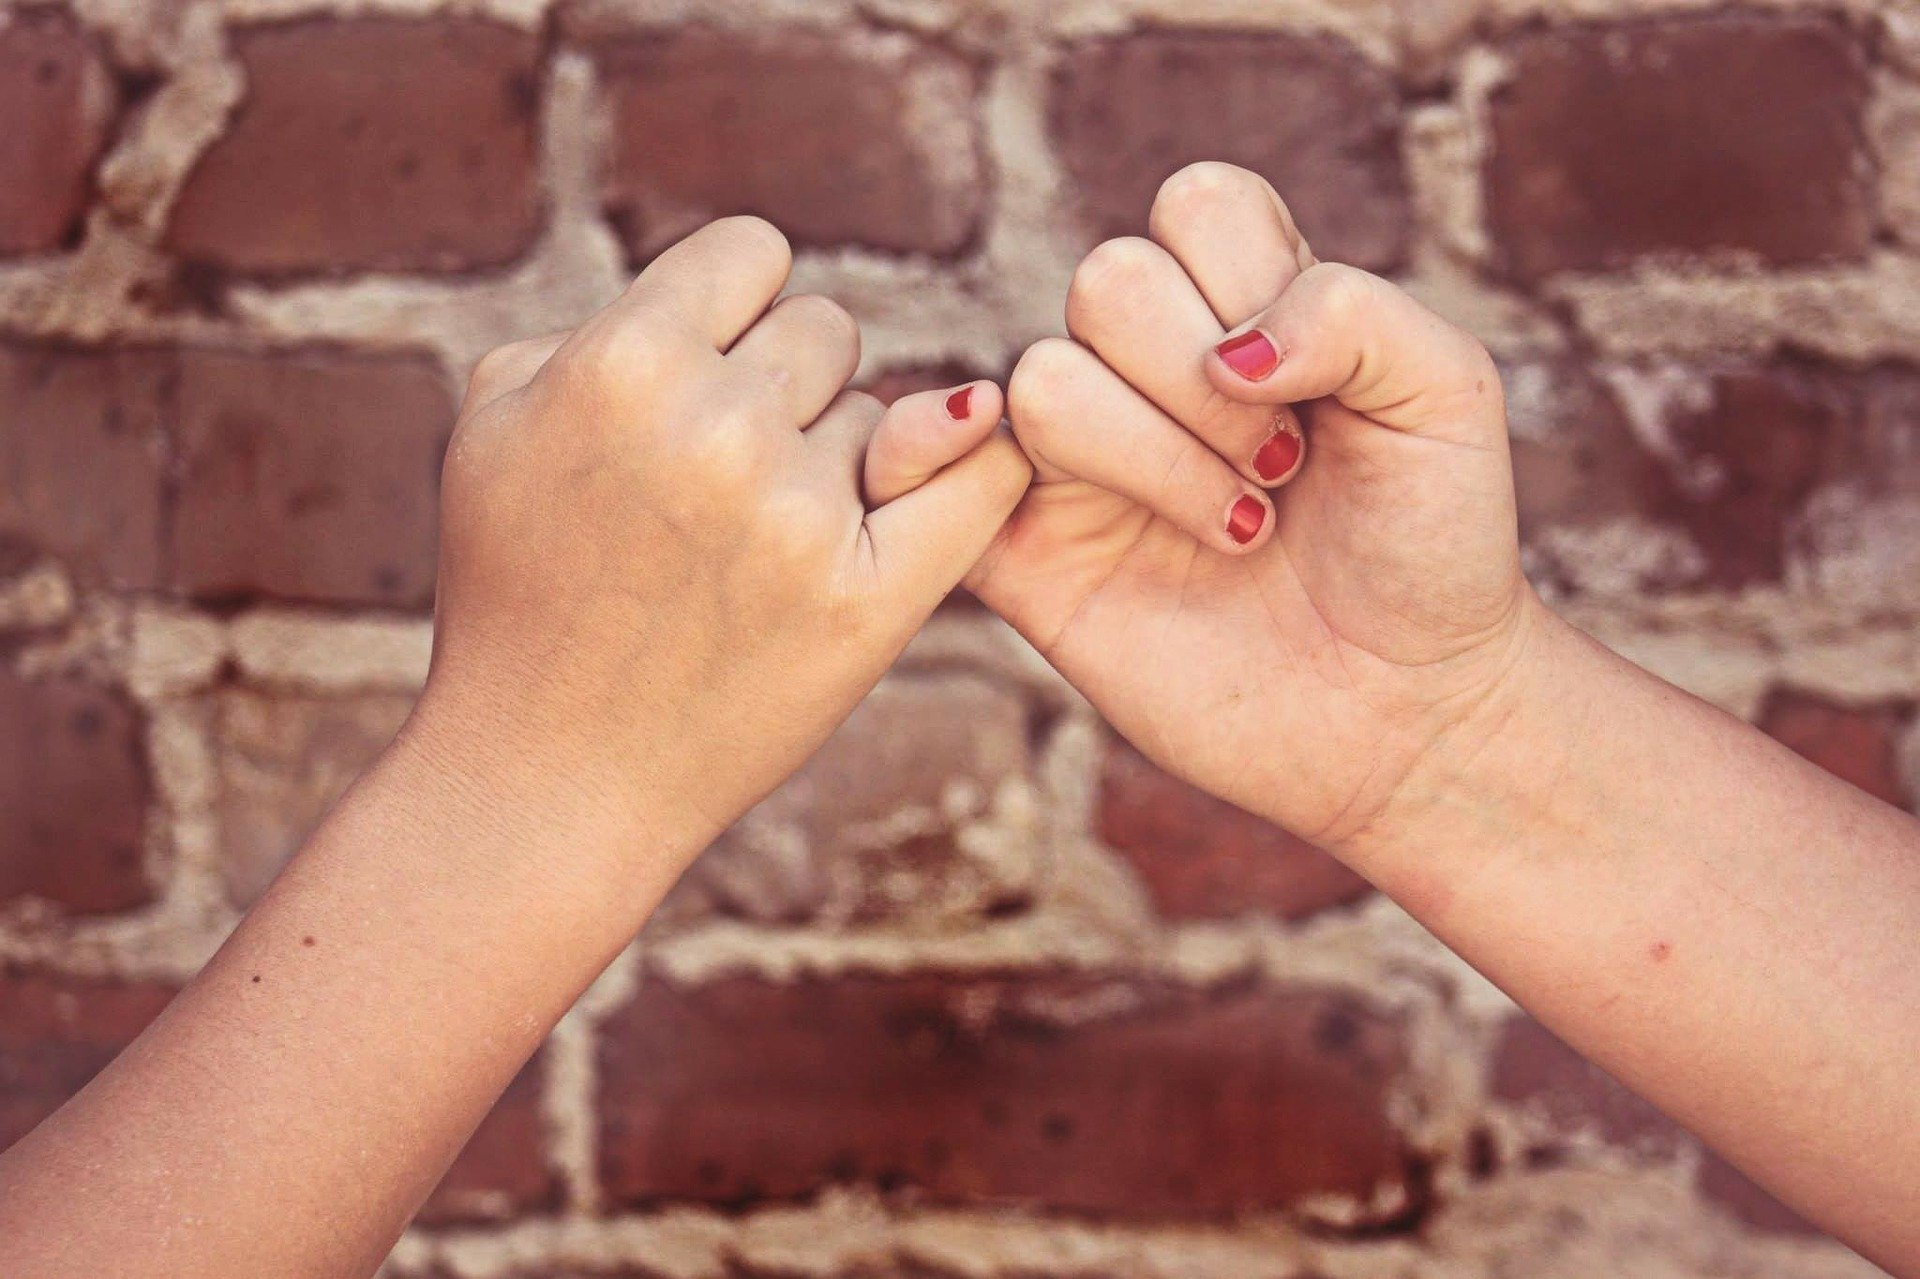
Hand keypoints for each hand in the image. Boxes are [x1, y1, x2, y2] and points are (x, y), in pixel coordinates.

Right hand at [420, 216, 1028, 860]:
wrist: (547, 772)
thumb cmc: (518, 591)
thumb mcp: (492, 424)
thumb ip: (595, 324)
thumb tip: (734, 285)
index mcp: (622, 364)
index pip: (755, 254)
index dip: (736, 311)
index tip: (714, 369)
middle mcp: (717, 426)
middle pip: (826, 330)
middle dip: (786, 387)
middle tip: (724, 476)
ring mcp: (800, 516)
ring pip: (883, 415)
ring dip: (837, 462)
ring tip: (753, 546)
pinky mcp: (868, 600)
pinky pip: (981, 480)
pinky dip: (979, 463)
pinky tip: (972, 456)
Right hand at [970, 164, 1537, 855]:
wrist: (1406, 710)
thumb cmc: (1432, 548)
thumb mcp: (1449, 394)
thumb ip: (1353, 310)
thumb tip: (1228, 349)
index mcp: (1239, 305)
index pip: (1195, 204)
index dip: (1253, 283)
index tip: (1319, 391)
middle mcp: (1146, 368)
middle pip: (1108, 279)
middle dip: (1209, 385)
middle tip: (1280, 468)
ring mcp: (1079, 460)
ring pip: (1043, 376)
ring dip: (1157, 460)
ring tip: (1239, 529)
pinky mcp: (1024, 554)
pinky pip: (933, 477)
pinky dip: (966, 473)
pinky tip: (1100, 531)